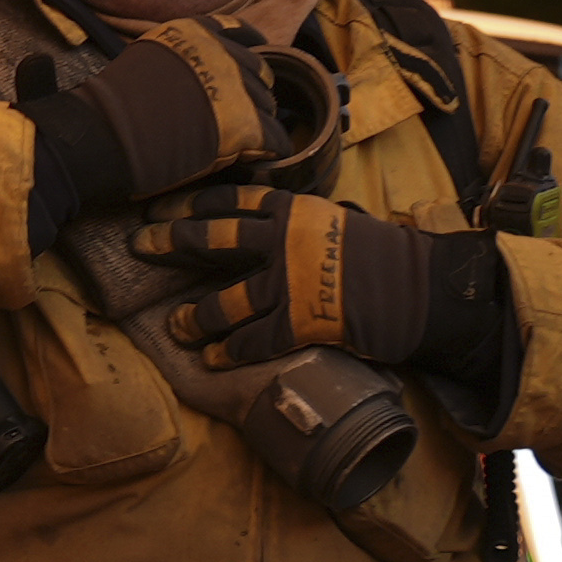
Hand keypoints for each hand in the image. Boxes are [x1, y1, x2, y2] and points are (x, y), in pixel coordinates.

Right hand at [17, 23, 327, 244]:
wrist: (100, 137)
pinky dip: (269, 151)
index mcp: (195, 32)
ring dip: (258, 124)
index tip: (243, 79)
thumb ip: (180, 60)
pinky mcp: (246, 124)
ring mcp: (236, 86)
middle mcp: (221, 52)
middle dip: (251, 94)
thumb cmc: (109, 109)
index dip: (246, 58)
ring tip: (238, 146)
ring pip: (269, 105)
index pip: (243, 35)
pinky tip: (255, 160)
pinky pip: (277, 138)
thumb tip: (199, 76)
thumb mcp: (144, 60)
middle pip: (259, 72)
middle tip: (235, 120)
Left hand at [135, 188, 514, 383]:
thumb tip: (260, 223)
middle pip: (211, 239)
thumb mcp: (334, 221)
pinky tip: (212, 360)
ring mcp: (289, 284)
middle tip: (140, 245)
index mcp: (292, 210)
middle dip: (169, 242)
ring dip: (196, 316)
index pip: (228, 200)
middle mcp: (283, 242)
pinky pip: (253, 341)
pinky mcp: (301, 323)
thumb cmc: (383, 255)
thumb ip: (294, 224)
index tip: (157, 206)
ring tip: (177, 327)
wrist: (421, 289)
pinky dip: (229, 352)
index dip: (188, 204)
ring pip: (225, 301)